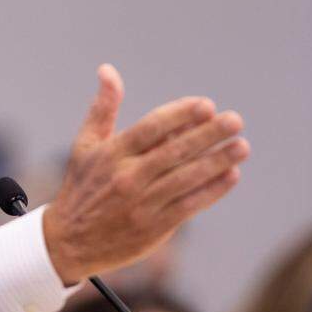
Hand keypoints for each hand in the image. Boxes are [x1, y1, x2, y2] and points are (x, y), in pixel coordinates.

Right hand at [43, 64, 248, 284]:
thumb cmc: (82, 187)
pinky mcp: (154, 227)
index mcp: (111, 154)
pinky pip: (189, 205)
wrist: (69, 242)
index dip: (180, 115)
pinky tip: (231, 175)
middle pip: (174, 151)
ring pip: (186, 178)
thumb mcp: (85, 145)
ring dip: (217, 161)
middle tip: (235, 120)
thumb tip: (108, 69)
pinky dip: (212, 191)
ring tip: (242, 146)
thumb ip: (103, 108)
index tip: (206, 105)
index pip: (151, 128)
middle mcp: (127, 177)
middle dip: (208, 135)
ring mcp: (142, 203)